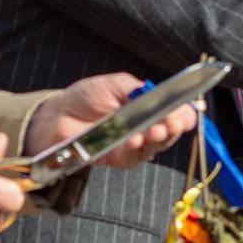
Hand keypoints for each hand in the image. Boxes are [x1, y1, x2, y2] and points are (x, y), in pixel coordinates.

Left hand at [25, 73, 200, 166]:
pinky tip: (135, 139)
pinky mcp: (117, 158)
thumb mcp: (114, 85)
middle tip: (173, 122)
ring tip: (157, 131)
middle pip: (170, 133)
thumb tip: (158, 93)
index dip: (184, 114)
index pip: (175, 113)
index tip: (185, 111)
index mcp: (148, 108)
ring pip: (154, 148)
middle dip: (174, 128)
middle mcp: (145, 128)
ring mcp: (132, 145)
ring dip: (158, 140)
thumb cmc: (85, 97)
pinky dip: (136, 149)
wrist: (57, 115)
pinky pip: (132, 157)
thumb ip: (135, 89)